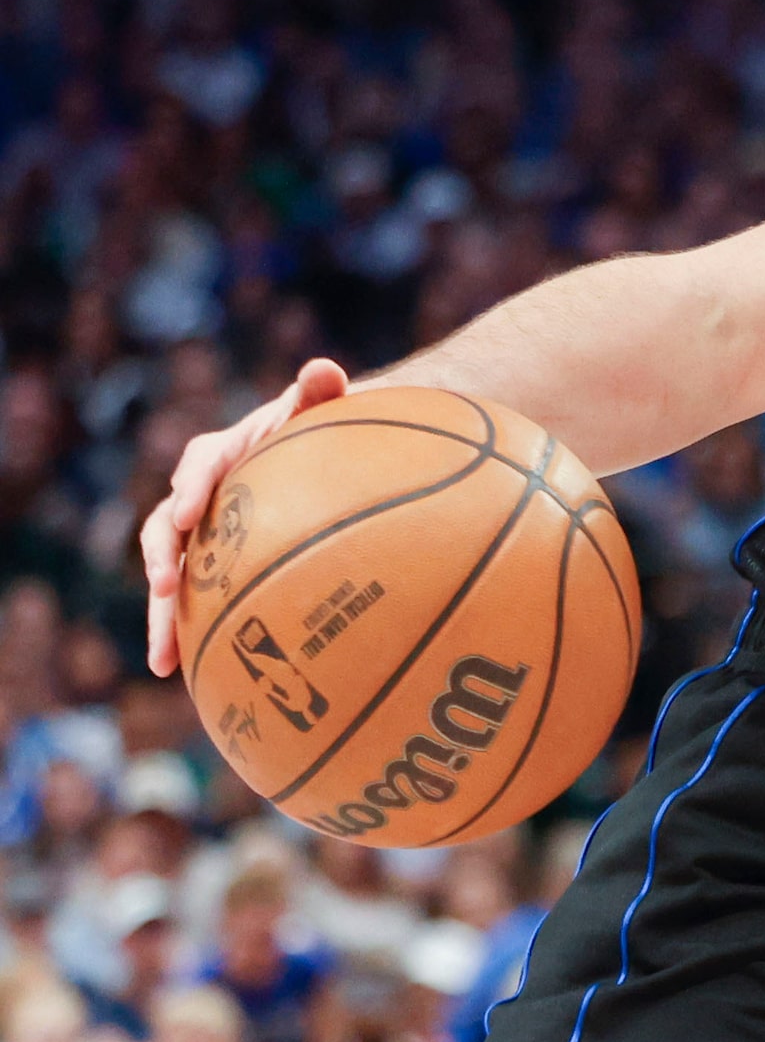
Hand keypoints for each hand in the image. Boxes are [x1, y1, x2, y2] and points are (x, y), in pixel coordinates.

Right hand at [142, 357, 348, 676]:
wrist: (327, 452)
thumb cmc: (327, 426)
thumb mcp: (325, 407)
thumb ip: (322, 390)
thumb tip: (323, 370)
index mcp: (225, 452)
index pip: (200, 464)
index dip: (191, 488)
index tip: (187, 512)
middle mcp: (202, 494)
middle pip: (166, 527)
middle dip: (160, 559)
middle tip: (165, 588)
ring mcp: (204, 534)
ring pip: (170, 573)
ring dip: (163, 615)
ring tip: (162, 658)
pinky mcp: (212, 565)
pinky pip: (193, 598)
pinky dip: (186, 632)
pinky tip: (181, 672)